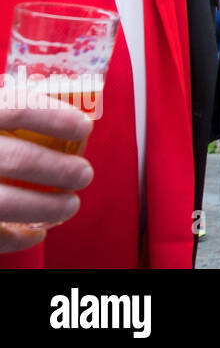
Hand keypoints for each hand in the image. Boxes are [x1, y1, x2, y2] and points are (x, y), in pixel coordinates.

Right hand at [0, 90, 93, 252]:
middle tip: (83, 174)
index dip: (54, 117)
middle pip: (18, 160)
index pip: (16, 109)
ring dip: (47, 207)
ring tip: (70, 205)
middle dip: (61, 170)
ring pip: (5, 203)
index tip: (84, 127)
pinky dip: (17, 239)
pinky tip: (36, 233)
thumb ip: (6, 110)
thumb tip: (67, 112)